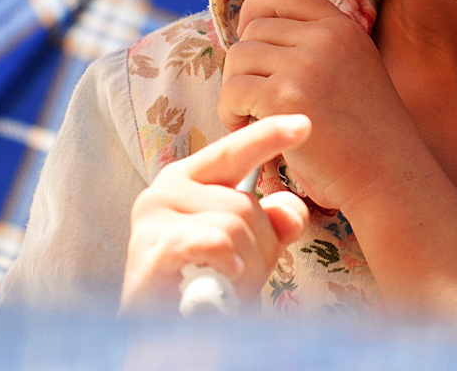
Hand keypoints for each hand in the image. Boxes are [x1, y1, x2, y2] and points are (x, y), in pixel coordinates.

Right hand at [121, 114, 311, 309]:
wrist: (163, 333)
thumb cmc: (206, 285)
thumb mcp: (249, 249)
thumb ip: (271, 223)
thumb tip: (292, 210)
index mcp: (189, 180)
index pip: (234, 152)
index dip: (268, 136)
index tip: (304, 123)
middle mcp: (167, 189)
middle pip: (246, 203)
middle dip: (261, 247)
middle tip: (242, 277)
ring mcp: (155, 215)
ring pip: (235, 225)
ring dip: (245, 265)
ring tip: (227, 286)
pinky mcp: (152, 245)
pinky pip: (213, 241)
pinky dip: (226, 261)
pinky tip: (226, 278)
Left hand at [217, 0, 421, 212]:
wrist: (388, 178)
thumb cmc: (365, 138)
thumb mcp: (352, 71)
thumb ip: (316, 48)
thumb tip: (250, 34)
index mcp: (343, 27)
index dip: (258, 11)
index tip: (252, 41)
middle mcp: (325, 38)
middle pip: (253, 30)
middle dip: (245, 66)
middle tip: (254, 100)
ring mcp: (305, 65)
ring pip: (238, 58)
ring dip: (235, 91)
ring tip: (252, 117)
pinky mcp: (284, 97)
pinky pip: (233, 91)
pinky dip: (231, 113)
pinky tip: (249, 129)